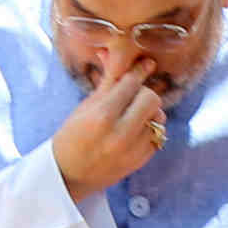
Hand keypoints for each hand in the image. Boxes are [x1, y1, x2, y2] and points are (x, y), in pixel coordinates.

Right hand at [54, 68, 171, 199]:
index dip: (138, 72)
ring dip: (148, 113)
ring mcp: (133, 150)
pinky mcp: (140, 161)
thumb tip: (113, 52)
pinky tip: (134, 132)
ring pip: (158, 117)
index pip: (131, 84)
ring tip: (132, 116)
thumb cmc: (72, 136)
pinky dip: (149, 130)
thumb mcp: (85, 107)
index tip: (146, 64)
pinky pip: (158, 135)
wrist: (68, 175)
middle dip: (143, 94)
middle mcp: (120, 134)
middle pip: (151, 99)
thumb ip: (106, 81)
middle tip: (132, 97)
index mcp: (102, 116)